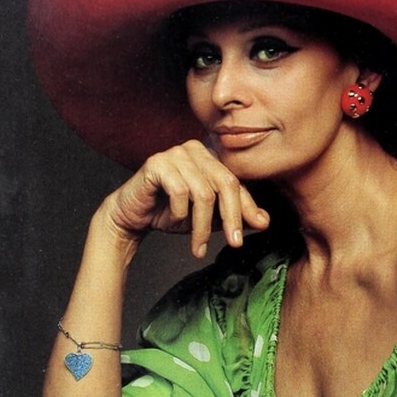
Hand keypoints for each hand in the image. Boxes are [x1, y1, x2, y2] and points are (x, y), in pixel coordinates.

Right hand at [100, 140, 268, 256]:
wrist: (132, 216)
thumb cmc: (170, 212)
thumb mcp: (209, 217)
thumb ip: (234, 215)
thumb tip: (264, 221)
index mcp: (210, 157)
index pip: (236, 182)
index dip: (247, 208)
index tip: (254, 230)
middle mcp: (195, 150)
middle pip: (225, 183)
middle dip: (232, 217)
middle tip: (234, 243)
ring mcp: (175, 153)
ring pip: (203, 193)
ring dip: (202, 225)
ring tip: (198, 246)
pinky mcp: (156, 163)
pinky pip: (179, 191)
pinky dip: (180, 213)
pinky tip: (174, 220)